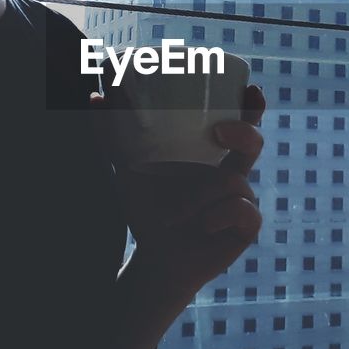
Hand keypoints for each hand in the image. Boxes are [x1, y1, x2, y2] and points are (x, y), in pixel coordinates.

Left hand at [88, 84, 265, 296]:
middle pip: (252, 142)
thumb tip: (96, 97)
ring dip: (203, 194)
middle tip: (219, 131)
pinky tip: (203, 224)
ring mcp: (242, 199)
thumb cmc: (147, 208)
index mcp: (210, 153)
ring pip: (236, 181)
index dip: (250, 106)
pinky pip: (242, 212)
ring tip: (180, 211)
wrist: (155, 259)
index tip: (250, 89)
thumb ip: (111, 135)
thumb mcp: (126, 170)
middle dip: (245, 131)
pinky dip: (218, 215)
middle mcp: (231, 171)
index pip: (237, 122)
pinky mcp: (246, 227)